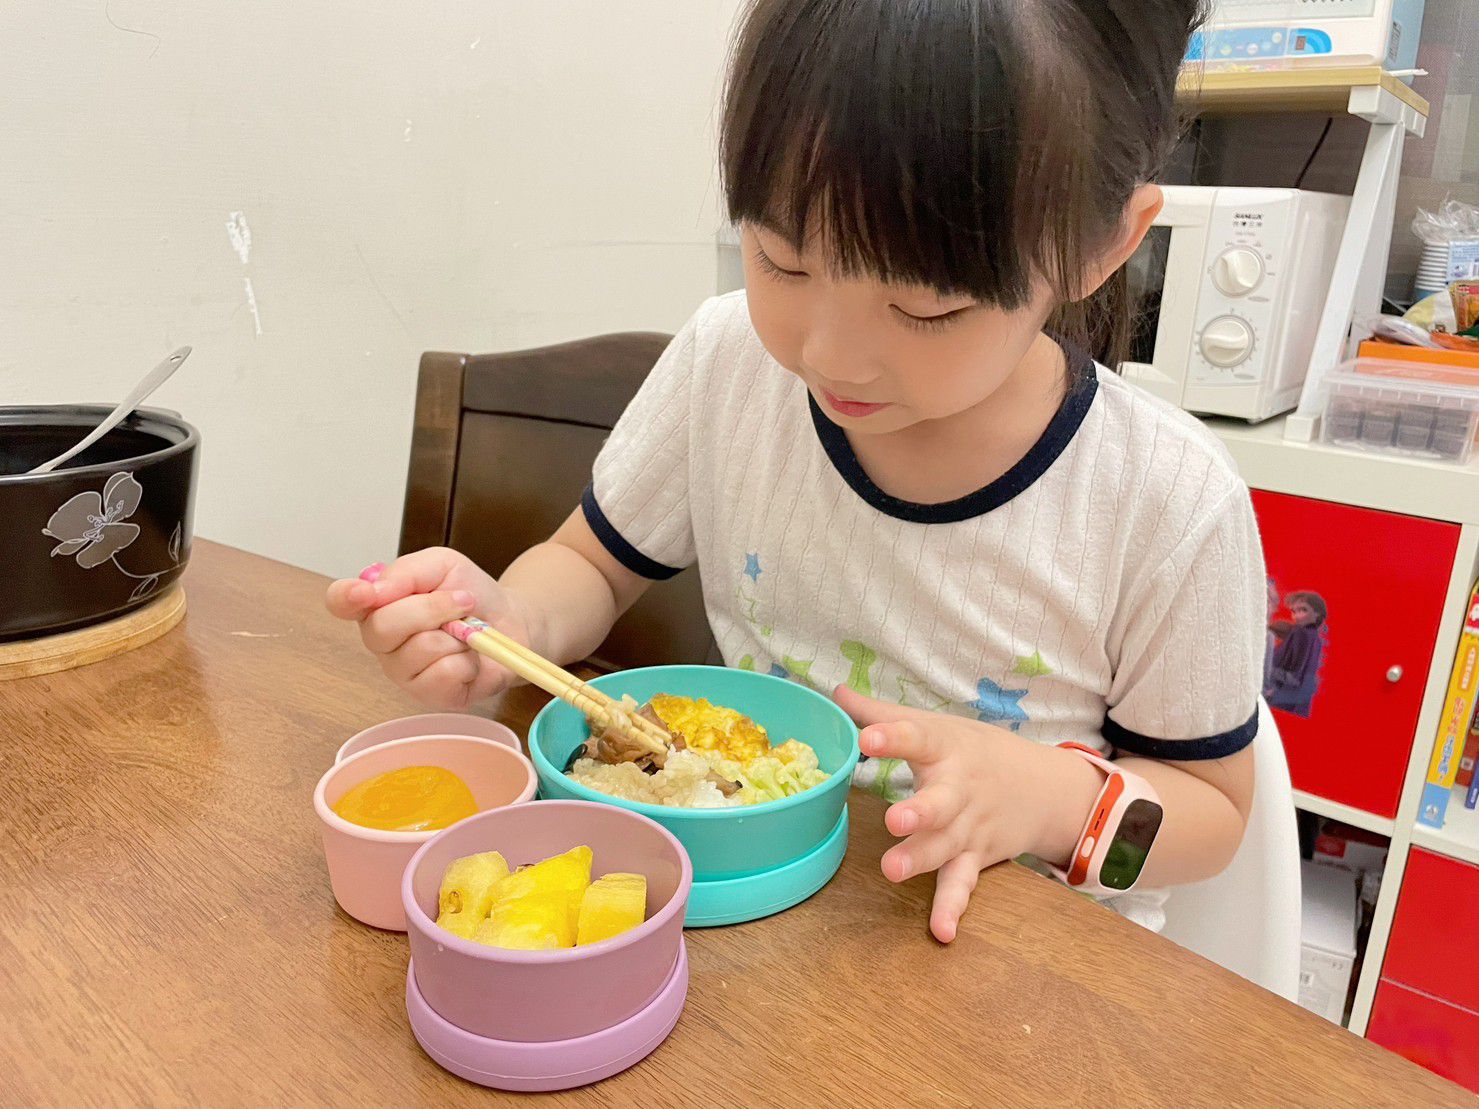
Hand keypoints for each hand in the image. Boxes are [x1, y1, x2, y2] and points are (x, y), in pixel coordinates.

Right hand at [325, 547, 539, 709]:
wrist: (511, 621)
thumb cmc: (470, 593)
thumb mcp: (442, 565)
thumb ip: (407, 572)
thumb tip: (376, 590)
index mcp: (376, 605)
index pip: (340, 602)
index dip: (345, 597)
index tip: (365, 593)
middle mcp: (382, 641)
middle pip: (382, 628)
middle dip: (430, 609)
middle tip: (463, 601)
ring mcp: (403, 672)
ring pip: (417, 651)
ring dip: (455, 634)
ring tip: (465, 632)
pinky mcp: (430, 696)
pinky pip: (442, 675)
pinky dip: (466, 660)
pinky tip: (469, 657)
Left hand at [834, 686, 1102, 943]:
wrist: (1044, 788)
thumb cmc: (974, 751)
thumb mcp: (935, 725)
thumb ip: (882, 713)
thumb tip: (834, 691)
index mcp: (944, 748)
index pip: (917, 738)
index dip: (892, 737)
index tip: (866, 738)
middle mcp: (959, 788)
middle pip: (940, 801)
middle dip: (920, 811)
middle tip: (895, 819)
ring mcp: (968, 826)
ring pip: (945, 845)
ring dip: (922, 859)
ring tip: (893, 872)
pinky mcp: (976, 857)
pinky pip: (962, 883)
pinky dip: (954, 907)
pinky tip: (942, 931)